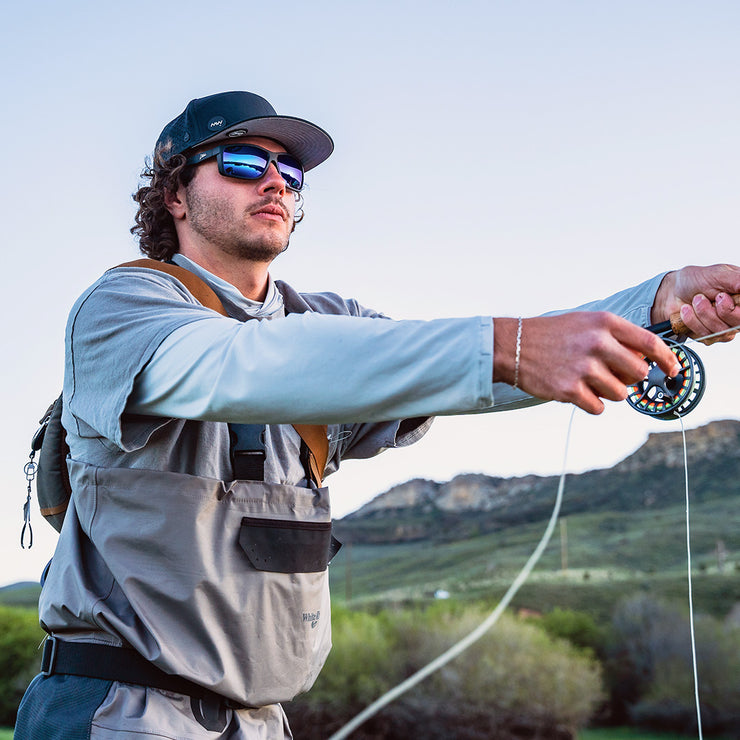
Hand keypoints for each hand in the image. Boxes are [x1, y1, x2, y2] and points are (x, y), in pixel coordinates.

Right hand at [493, 312, 680, 414]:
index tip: (673, 370)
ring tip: (589, 381)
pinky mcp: (570, 389)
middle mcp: (598, 343)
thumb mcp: (586, 323)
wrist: (513, 345)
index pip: (651, 343)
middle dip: (631, 379)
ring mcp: (584, 368)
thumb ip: (617, 337)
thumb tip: (647, 361)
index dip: (668, 360)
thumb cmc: (552, 334)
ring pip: (621, 393)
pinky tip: (577, 391)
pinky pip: (599, 407)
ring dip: (609, 392)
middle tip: (613, 376)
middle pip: (639, 373)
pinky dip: (592, 403)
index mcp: (605, 323)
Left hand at [653, 264, 739, 343]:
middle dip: (718, 311)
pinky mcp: (709, 336)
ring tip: (694, 300)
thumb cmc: (696, 280)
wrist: (672, 291)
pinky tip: (687, 310)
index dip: (734, 309)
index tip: (721, 297)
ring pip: (720, 331)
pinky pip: (705, 335)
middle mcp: (737, 314)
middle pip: (738, 324)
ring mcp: (724, 327)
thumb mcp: (717, 274)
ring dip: (702, 313)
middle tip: (702, 297)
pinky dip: (692, 320)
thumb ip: (736, 280)